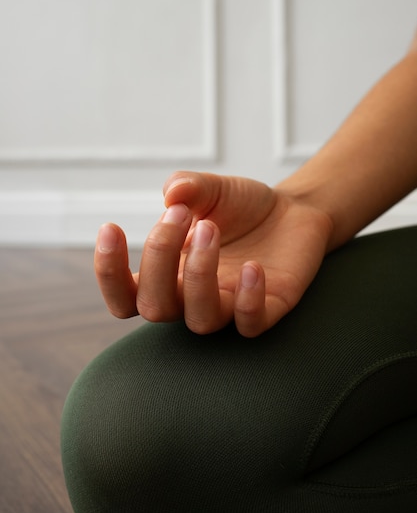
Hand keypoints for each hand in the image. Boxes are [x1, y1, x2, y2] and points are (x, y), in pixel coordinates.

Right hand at [94, 171, 332, 336]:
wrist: (292, 210)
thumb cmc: (241, 206)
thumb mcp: (210, 189)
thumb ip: (187, 188)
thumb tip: (172, 194)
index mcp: (169, 275)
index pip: (125, 297)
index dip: (108, 273)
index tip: (111, 227)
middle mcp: (193, 298)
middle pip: (154, 308)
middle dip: (159, 258)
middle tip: (180, 214)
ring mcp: (229, 306)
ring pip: (199, 320)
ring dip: (198, 274)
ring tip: (211, 228)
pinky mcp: (269, 309)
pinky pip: (251, 324)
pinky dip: (248, 299)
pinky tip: (254, 266)